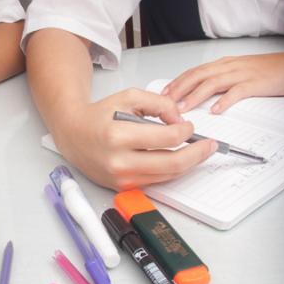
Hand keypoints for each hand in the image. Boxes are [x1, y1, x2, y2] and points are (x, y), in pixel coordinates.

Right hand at [53, 88, 216, 189]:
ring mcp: (121, 178)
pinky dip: (171, 170)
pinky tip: (180, 160)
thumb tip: (180, 120)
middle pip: (172, 163)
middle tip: (210, 146)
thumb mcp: (129, 97)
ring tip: (199, 152)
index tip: (190, 126)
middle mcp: (119, 161)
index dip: (186, 131)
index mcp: (118, 136)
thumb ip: (159, 103)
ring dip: (188, 164)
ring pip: (167, 175)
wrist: (73, 135)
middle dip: (197, 154)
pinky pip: (156, 180)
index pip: (167, 138)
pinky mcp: (123, 186)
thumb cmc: (99, 115)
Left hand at [162, 51, 283, 113]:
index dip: (176, 82)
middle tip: (164, 103)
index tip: (162, 94)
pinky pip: (237, 92)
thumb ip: (221, 81)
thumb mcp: (239, 72)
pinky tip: (216, 110)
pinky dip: (225, 101)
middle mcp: (229, 67)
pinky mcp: (256, 83)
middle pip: (198, 75)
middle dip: (179, 89)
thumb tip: (201, 94)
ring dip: (195, 96)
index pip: (194, 71)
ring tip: (183, 108)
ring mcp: (242, 74)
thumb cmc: (269, 71)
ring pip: (212, 83)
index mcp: (224, 64)